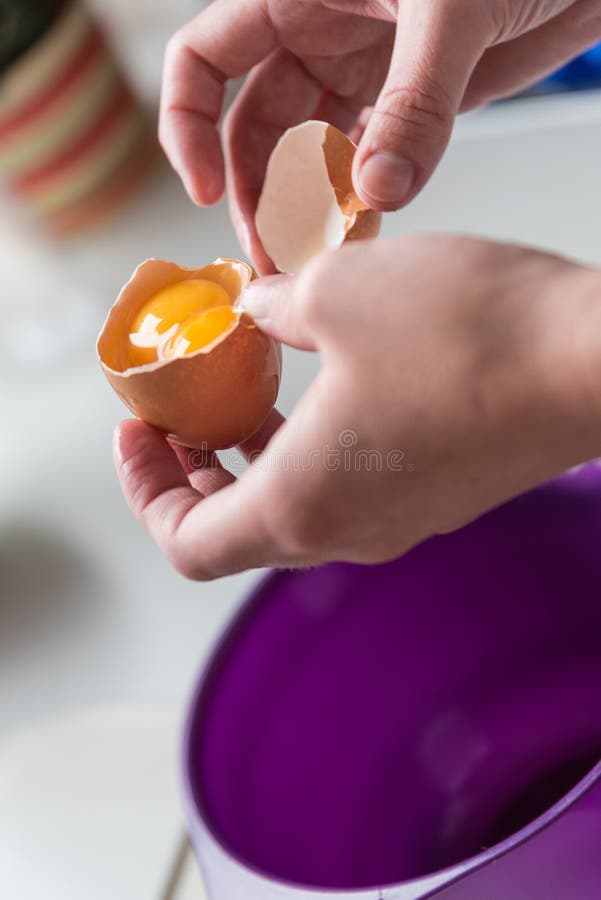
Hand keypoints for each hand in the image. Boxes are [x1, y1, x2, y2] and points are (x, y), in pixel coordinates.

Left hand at [113, 236, 600, 578]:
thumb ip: (271, 306)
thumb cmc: (464, 334)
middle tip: (180, 409)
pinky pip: (350, 488)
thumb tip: (254, 307)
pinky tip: (324, 379)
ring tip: (245, 386)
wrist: (595, 359)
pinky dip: (312, 448)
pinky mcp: (442, 494)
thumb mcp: (335, 291)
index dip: (145, 490)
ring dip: (255, 456)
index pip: (186, 542)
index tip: (139, 429)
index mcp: (300, 504)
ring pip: (295, 507)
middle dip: (195, 471)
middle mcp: (347, 533)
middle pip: (237, 530)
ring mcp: (401, 520)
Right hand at [160, 0, 600, 270]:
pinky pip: (366, 161)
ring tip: (312, 260)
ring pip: (308, 153)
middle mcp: (321, 34)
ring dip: (306, 208)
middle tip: (272, 256)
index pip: (204, 59)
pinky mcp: (410, 102)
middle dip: (256, 195)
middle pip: (254, 128)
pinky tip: (361, 237)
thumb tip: (380, 191)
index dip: (188, 125)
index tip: (206, 190)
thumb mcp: (454, 6)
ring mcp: (366, 71)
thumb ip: (416, 102)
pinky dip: (359, 201)